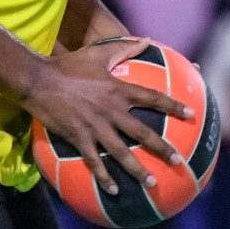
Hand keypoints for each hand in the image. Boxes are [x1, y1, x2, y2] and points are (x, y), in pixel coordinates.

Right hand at [21, 37, 191, 194]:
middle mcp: (111, 111)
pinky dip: (104, 177)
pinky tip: (114, 190)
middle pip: (142, 133)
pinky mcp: (79, 137)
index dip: (173, 106)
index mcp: (118, 90)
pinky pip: (95, 162)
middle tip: (178, 161)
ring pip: (121, 153)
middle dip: (162, 148)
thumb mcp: (98, 53)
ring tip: (152, 182)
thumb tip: (147, 38)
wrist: (38, 80)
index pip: (152, 98)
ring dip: (138, 170)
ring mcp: (95, 127)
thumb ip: (124, 47)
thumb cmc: (68, 65)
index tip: (191, 115)